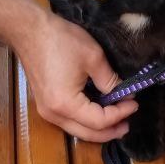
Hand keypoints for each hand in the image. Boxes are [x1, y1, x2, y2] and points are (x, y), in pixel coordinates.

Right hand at [15, 7, 137, 140]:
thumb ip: (110, 80)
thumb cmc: (60, 41)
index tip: (134, 103)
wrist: (29, 30)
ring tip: (117, 121)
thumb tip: (123, 93)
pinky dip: (85, 121)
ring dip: (98, 128)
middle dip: (110, 130)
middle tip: (128, 124)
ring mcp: (46, 110)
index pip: (99, 120)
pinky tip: (97, 112)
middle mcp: (54, 114)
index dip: (120, 114)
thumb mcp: (93, 58)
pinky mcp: (45, 103)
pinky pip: (68, 120)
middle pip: (87, 133)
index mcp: (66, 104)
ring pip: (76, 130)